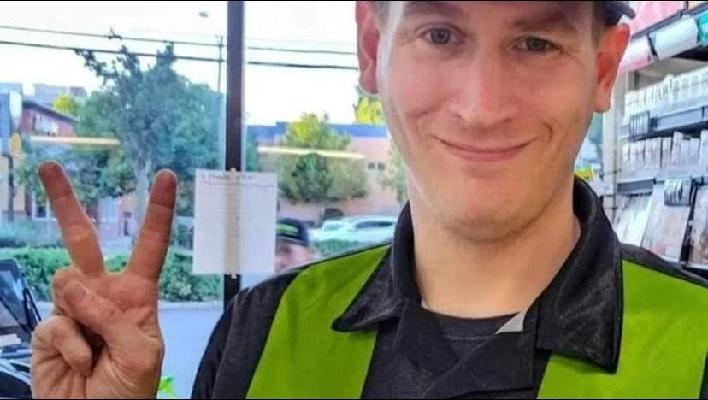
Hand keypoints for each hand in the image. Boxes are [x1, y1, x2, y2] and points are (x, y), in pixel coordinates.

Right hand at [31, 161, 176, 398]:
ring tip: (94, 346)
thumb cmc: (131, 391)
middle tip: (49, 167)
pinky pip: (56, 323)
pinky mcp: (49, 331)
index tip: (165, 176)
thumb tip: (71, 284)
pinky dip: (71, 346)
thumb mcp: (141, 353)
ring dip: (82, 312)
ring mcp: (73, 311)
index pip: (150, 246)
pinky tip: (81, 364)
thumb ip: (113, 315)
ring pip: (65, 280)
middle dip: (66, 202)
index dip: (158, 211)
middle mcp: (103, 295)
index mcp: (137, 295)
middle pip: (83, 241)